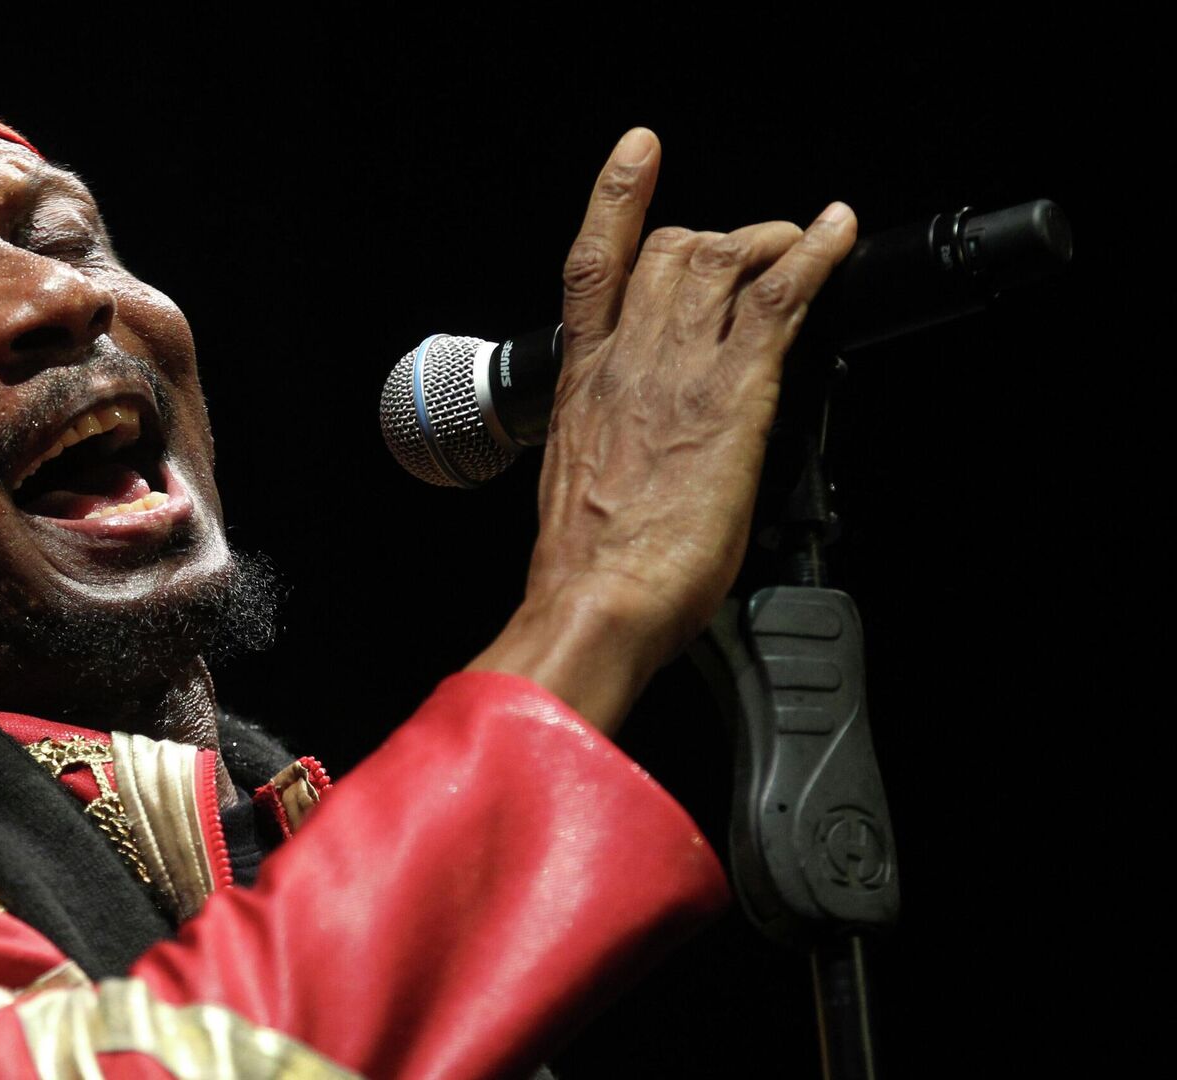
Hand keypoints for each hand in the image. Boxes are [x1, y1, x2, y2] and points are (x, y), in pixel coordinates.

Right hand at [467, 128, 857, 732]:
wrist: (596, 597)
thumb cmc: (586, 566)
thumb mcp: (580, 486)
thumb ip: (610, 444)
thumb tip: (638, 453)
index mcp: (582, 383)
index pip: (594, 266)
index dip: (617, 201)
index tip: (637, 157)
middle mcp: (625, 359)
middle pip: (672, 252)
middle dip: (720, 239)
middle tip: (756, 258)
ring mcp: (678, 369)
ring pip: (726, 261)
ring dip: (771, 243)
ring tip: (802, 247)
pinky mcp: (733, 392)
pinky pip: (781, 298)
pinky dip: (815, 253)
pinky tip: (837, 232)